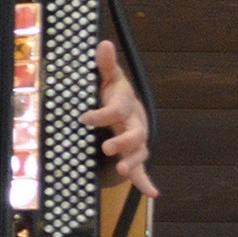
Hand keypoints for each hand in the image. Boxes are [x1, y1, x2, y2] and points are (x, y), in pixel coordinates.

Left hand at [83, 40, 157, 197]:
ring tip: (122, 171)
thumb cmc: (112, 95)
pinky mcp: (134, 156)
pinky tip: (153, 193)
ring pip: (139, 153)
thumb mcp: (108, 79)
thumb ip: (105, 65)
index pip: (116, 109)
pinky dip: (146, 182)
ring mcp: (136, 142)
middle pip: (135, 134)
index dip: (101, 114)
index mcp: (126, 105)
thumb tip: (103, 43)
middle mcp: (135, 124)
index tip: (84, 117)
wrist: (126, 111)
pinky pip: (142, 171)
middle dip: (122, 142)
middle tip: (107, 148)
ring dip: (132, 163)